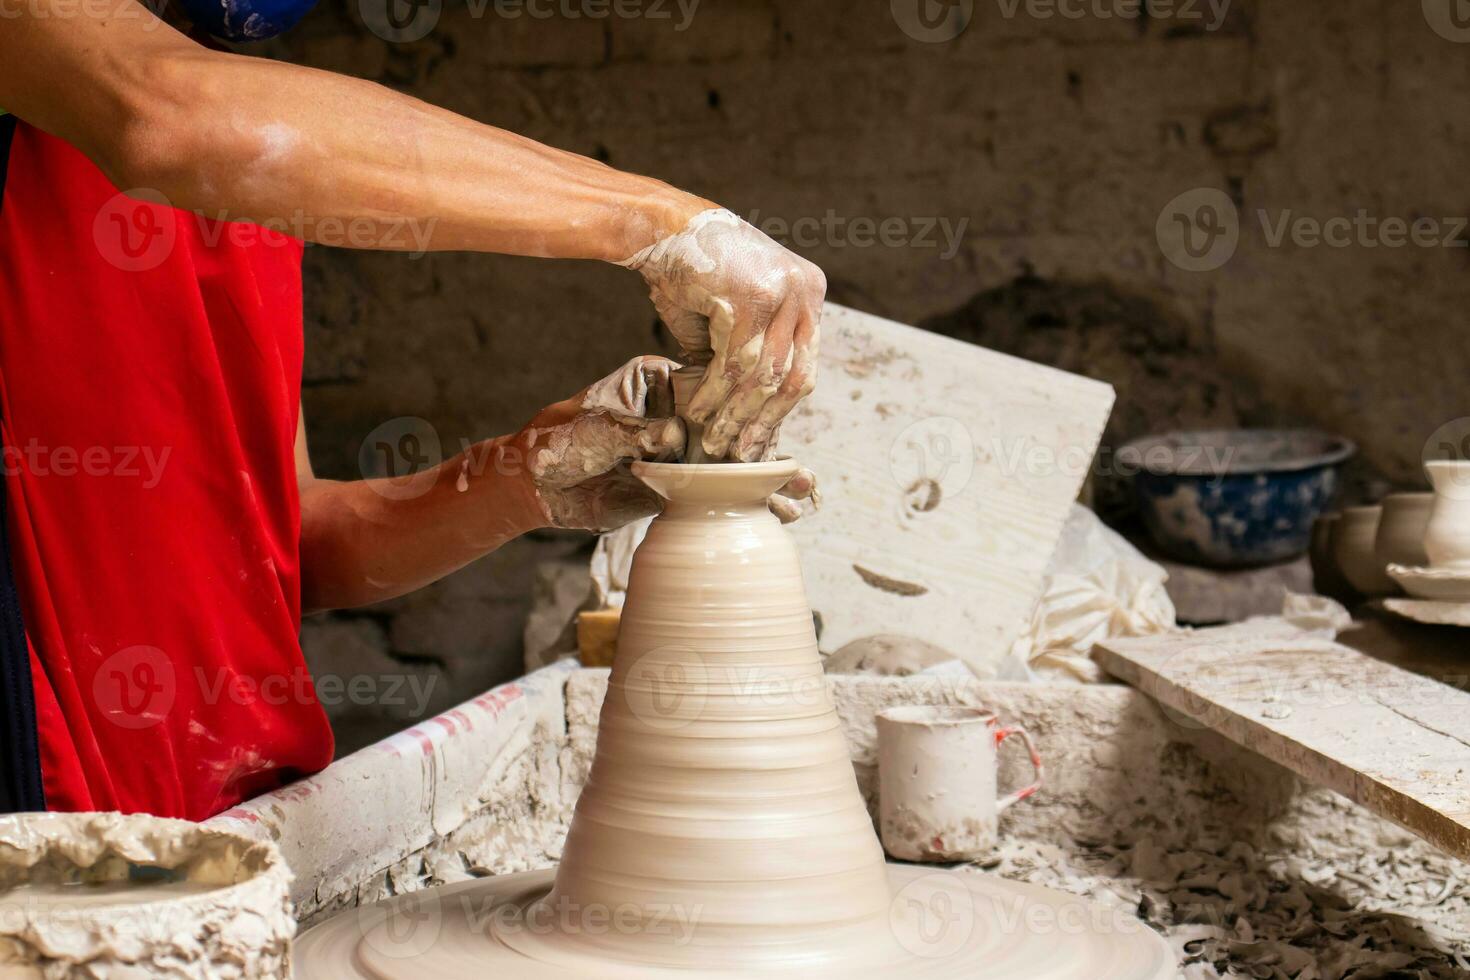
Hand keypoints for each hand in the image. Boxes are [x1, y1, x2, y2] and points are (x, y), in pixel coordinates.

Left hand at [501, 356, 821, 531]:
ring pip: (732, 464)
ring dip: (767, 479)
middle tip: (800, 463)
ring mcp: (680, 454)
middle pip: (732, 426)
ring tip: (802, 492)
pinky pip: (717, 497)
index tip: (770, 417)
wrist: (532, 485)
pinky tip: (779, 514)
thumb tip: (676, 434)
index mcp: (660, 384)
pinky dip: (747, 506)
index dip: (741, 402)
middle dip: (768, 444)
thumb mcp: (598, 430)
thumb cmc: (558, 441)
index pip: (711, 387)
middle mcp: (678, 415)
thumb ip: (638, 430)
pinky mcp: (675, 490)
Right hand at [618, 209, 824, 462]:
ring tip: (715, 440)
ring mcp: (781, 293)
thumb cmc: (694, 273)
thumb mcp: (735, 317)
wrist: (663, 229)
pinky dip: (715, 393)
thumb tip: (748, 412)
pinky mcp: (750, 299)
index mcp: (810, 293)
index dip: (781, 410)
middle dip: (764, 421)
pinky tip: (699, 411)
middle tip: (743, 453)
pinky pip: (734, 363)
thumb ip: (748, 356)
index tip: (760, 440)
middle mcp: (804, 292)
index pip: (805, 365)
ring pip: (763, 376)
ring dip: (735, 414)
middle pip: (792, 376)